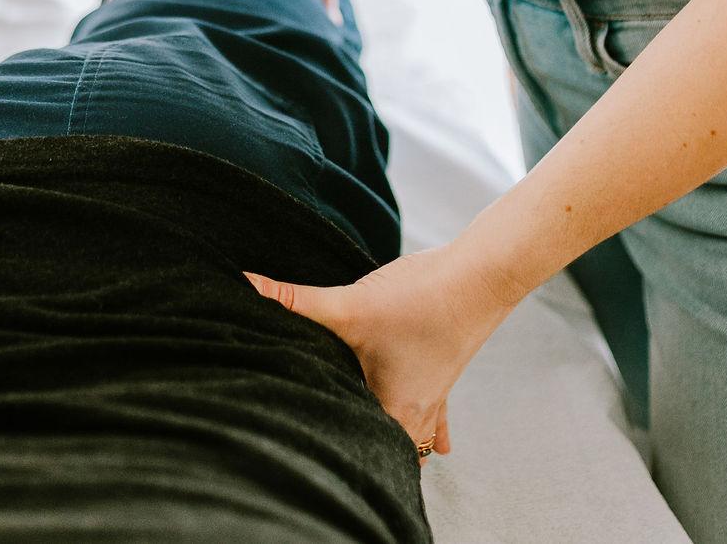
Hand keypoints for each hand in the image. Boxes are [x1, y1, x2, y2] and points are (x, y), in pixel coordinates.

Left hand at [245, 245, 518, 456]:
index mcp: (394, 411)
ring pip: (414, 436)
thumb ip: (297, 300)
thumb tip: (246, 285)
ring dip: (395, 440)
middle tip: (328, 445)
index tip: (305, 441)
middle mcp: (417, 413)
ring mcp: (435, 395)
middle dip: (362, 448)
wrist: (480, 275)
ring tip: (376, 450)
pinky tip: (441, 445)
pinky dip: (430, 428)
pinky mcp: (444, 371)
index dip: (332, 447)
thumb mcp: (351, 305)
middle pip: (386, 448)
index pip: (358, 447)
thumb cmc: (421, 298)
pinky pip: (435, 415)